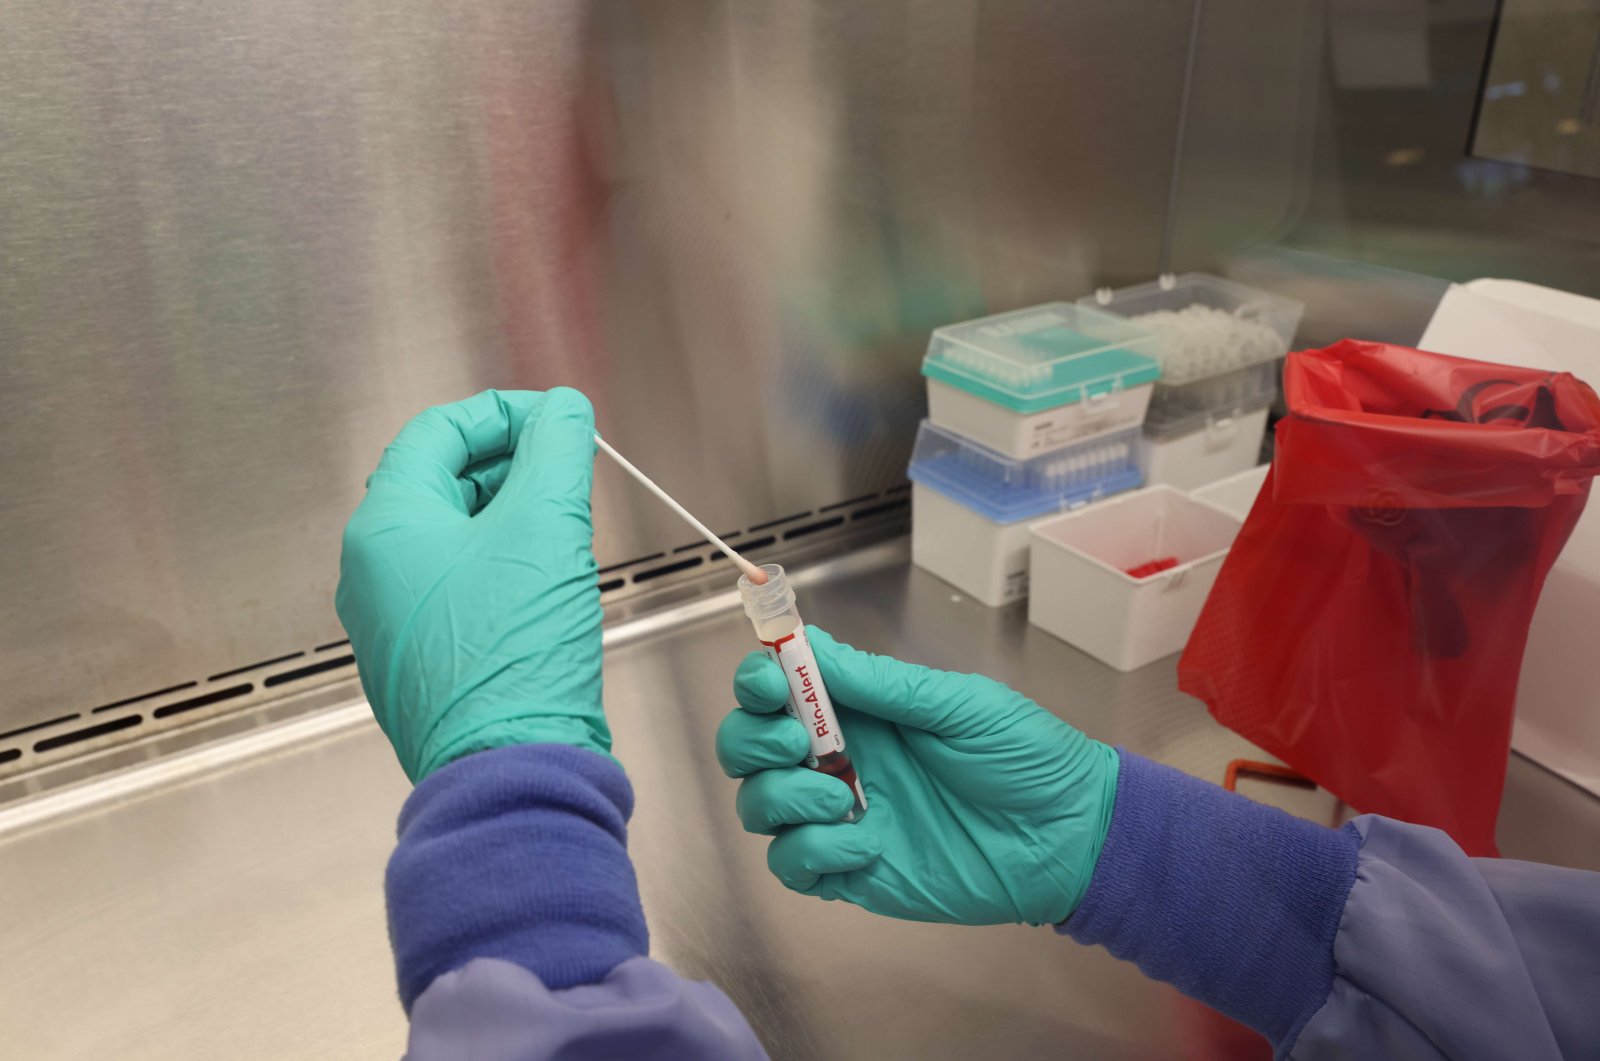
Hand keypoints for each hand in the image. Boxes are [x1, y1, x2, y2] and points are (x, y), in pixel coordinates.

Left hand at [336, 388, 606, 781]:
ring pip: (453, 538)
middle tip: (566, 467)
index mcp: (385, 530)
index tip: (556, 419)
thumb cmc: (513, 661)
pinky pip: (459, 590)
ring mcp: (395, 624)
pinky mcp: (425, 663)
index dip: (504, 414)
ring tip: (564, 523)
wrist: (511, 770)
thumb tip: (562, 413)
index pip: (436, 433)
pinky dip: (502, 567)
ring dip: (510, 516)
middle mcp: (374, 575)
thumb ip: (555, 450)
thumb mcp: (547, 527)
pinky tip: (546, 581)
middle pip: (441, 483)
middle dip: (510, 465)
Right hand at [716, 627, 1117, 925]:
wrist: (1067, 837)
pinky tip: (865, 847)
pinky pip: (790, 863)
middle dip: (752, 739)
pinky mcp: (849, 871)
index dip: (756, 682)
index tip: (770, 683)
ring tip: (848, 802)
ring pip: (757, 804)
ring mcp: (840, 817)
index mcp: (860, 710)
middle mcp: (838, 759)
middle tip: (798, 742)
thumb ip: (879, 682)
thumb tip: (810, 644)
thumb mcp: (956, 704)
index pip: (777, 688)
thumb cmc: (1026, 757)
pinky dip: (811, 853)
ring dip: (784, 798)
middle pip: (747, 745)